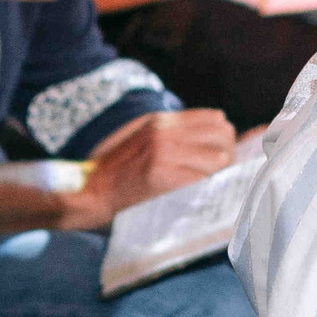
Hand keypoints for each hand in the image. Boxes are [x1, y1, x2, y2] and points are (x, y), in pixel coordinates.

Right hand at [75, 110, 234, 219]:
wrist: (90, 191)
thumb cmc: (121, 173)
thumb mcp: (147, 141)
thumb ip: (178, 137)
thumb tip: (225, 140)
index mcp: (162, 121)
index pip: (217, 119)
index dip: (224, 140)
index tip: (218, 157)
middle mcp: (164, 132)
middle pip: (224, 135)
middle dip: (227, 156)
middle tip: (215, 175)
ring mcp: (162, 152)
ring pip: (219, 159)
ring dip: (217, 175)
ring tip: (203, 187)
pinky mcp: (160, 175)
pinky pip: (203, 180)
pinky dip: (205, 190)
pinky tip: (193, 196)